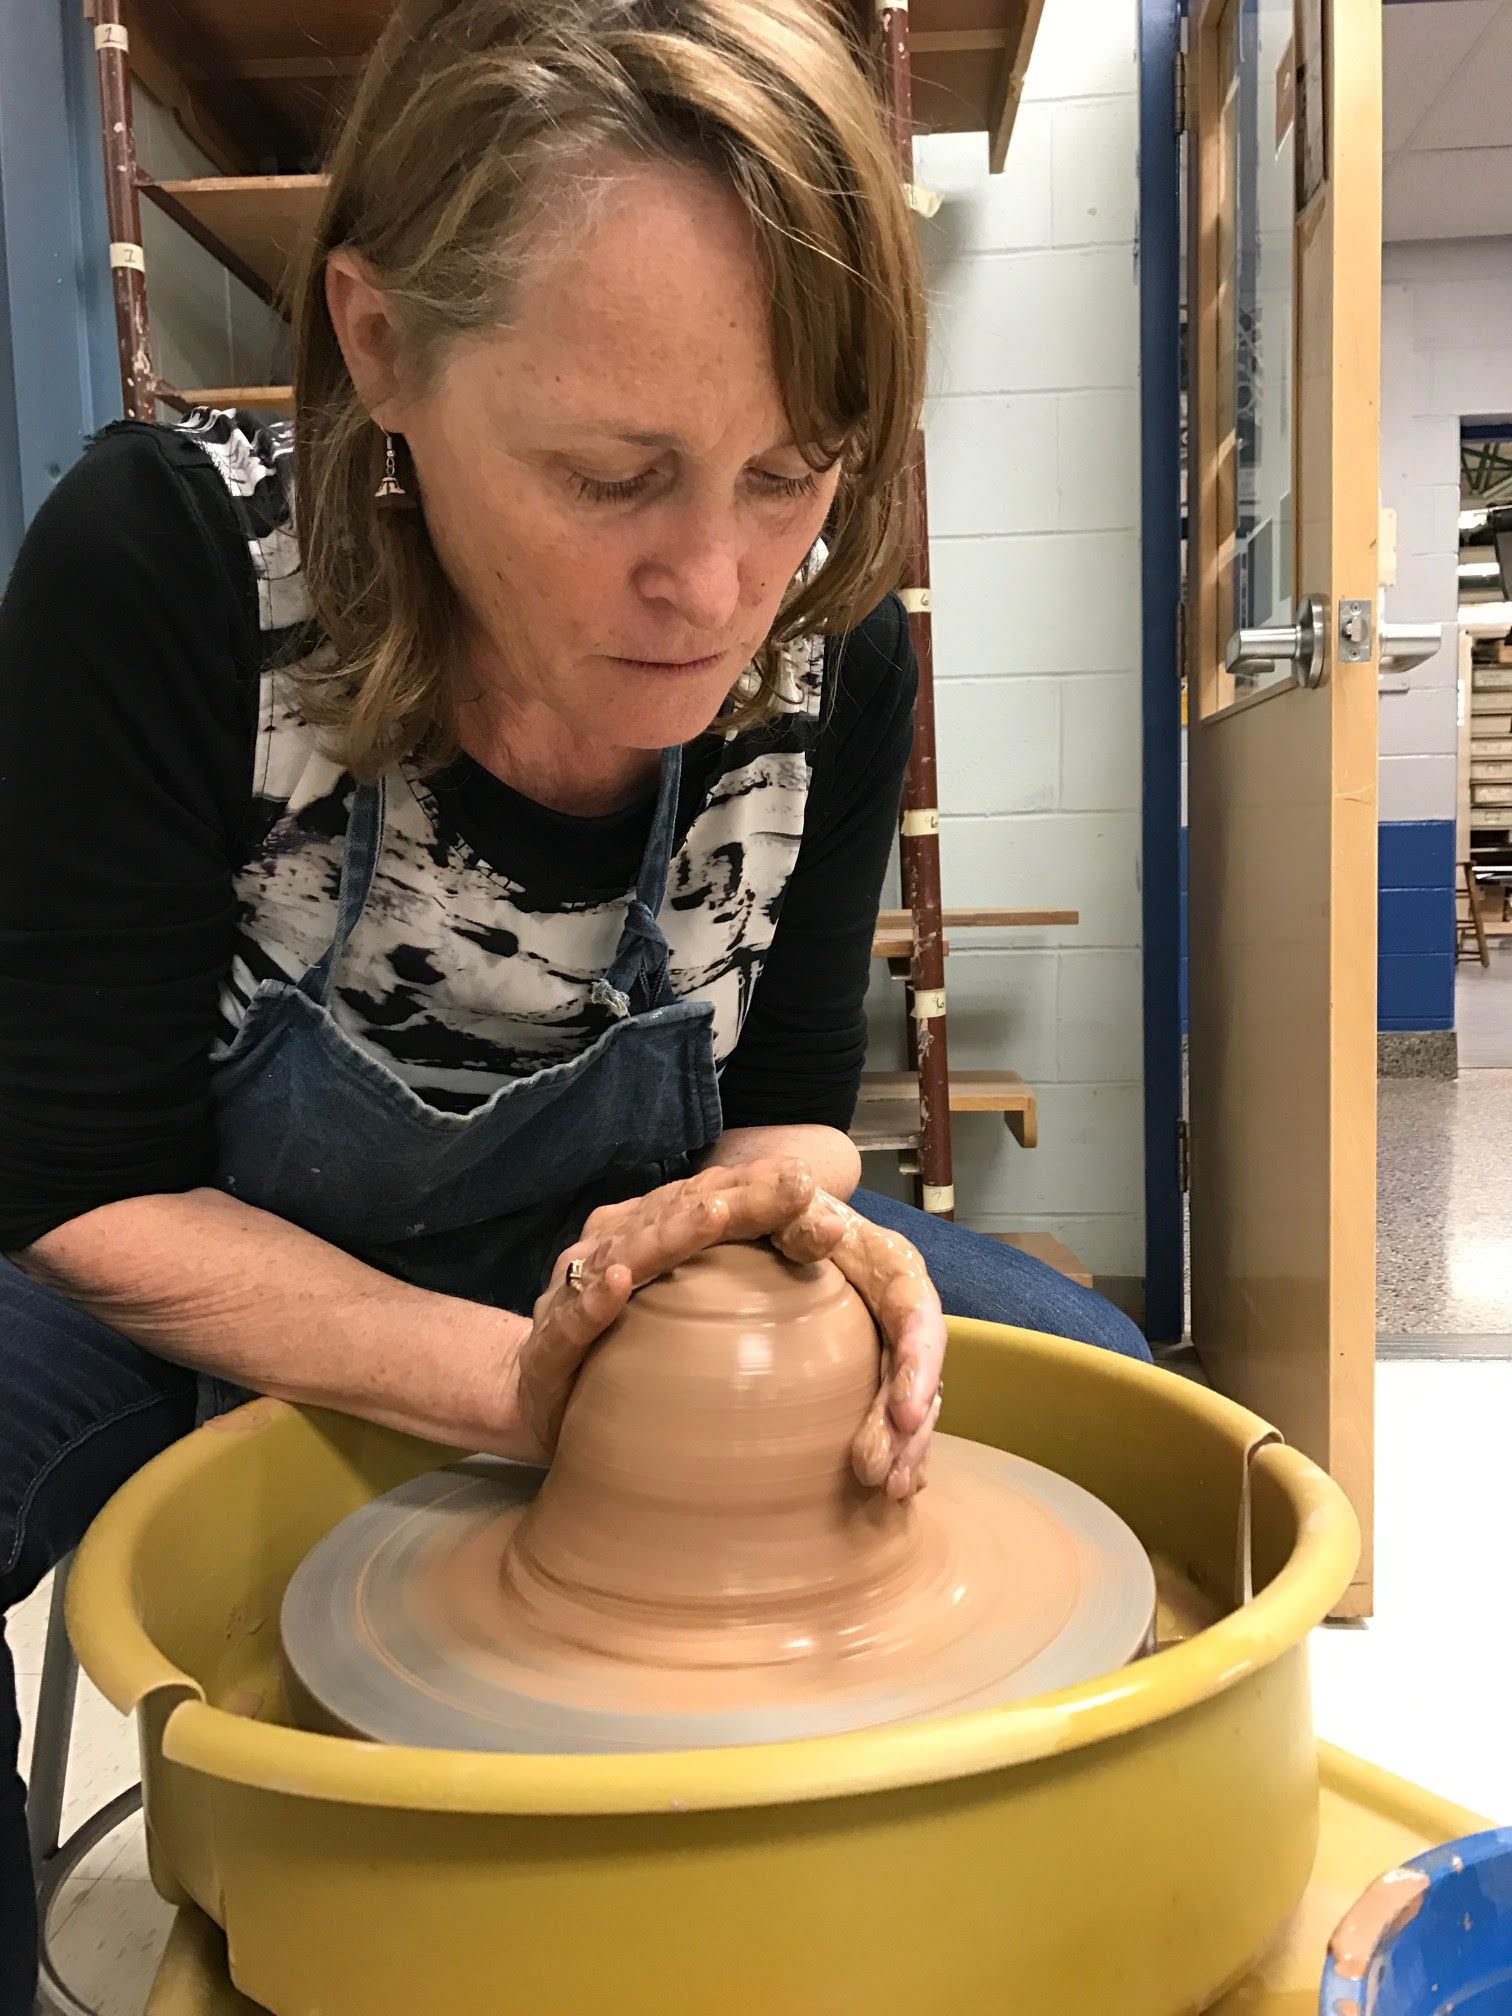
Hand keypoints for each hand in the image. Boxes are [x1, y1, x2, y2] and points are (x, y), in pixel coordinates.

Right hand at [507, 1158, 828, 1461]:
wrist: (543, 1396)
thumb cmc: (632, 1341)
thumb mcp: (698, 1299)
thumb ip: (757, 1263)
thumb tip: (829, 1227)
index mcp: (649, 1227)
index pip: (709, 1196)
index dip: (759, 1187)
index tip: (809, 1182)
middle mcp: (612, 1243)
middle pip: (677, 1213)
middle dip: (737, 1198)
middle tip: (791, 1188)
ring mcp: (577, 1290)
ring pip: (628, 1252)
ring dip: (670, 1234)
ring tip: (714, 1216)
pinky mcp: (551, 1344)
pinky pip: (573, 1318)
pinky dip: (595, 1298)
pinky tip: (620, 1282)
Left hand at [772, 1192, 944, 1500]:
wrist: (785, 1217)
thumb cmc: (786, 1212)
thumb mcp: (788, 1206)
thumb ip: (800, 1218)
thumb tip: (827, 1231)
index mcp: (894, 1268)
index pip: (917, 1316)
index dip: (919, 1367)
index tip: (905, 1416)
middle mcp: (904, 1310)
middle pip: (922, 1372)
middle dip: (909, 1429)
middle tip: (881, 1475)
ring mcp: (893, 1343)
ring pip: (914, 1401)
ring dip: (905, 1448)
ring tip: (885, 1490)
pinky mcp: (877, 1368)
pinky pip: (897, 1413)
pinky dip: (897, 1450)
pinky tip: (887, 1490)